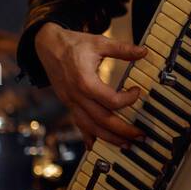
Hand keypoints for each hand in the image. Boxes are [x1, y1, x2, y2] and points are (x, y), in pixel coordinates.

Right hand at [35, 23, 146, 147]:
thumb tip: (143, 52)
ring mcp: (71, 102)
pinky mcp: (68, 104)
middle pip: (102, 120)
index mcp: (85, 81)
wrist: (47, 45)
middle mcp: (76, 96)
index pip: (111, 100)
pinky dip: (87, 136)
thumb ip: (122, 49)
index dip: (128, 99)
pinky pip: (78, 124)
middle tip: (141, 136)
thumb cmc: (73, 44)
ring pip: (90, 127)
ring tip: (126, 145)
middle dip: (123, 131)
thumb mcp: (99, 42)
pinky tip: (94, 147)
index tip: (137, 91)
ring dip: (109, 138)